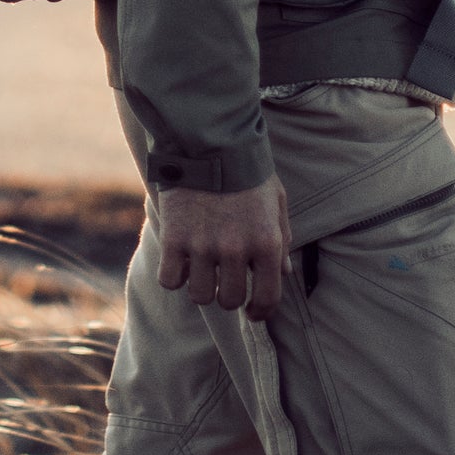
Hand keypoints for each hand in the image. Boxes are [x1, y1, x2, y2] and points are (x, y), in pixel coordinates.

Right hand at [151, 177, 289, 314]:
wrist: (209, 141)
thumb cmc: (248, 173)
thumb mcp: (276, 202)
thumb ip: (282, 239)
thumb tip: (284, 273)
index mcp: (266, 242)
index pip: (268, 298)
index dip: (261, 312)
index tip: (253, 313)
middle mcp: (236, 249)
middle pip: (230, 300)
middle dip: (229, 296)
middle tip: (225, 283)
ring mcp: (203, 246)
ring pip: (200, 296)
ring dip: (202, 288)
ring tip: (202, 272)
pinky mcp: (174, 238)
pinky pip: (170, 280)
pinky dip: (174, 276)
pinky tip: (180, 262)